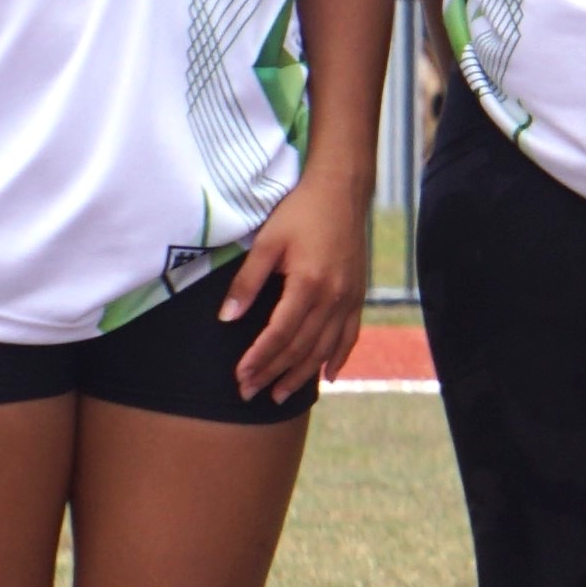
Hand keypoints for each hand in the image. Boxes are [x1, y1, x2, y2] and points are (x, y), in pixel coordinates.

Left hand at [221, 170, 372, 403]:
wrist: (342, 191)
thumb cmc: (300, 212)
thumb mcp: (266, 242)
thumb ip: (247, 282)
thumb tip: (227, 318)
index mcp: (308, 283)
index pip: (280, 334)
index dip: (259, 358)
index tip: (240, 376)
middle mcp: (333, 297)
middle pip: (300, 347)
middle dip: (273, 373)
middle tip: (249, 393)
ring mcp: (349, 299)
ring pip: (324, 348)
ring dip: (301, 375)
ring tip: (279, 395)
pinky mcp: (358, 296)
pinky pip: (350, 336)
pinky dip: (338, 358)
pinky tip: (328, 377)